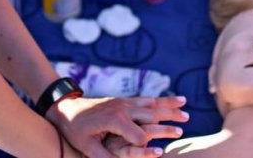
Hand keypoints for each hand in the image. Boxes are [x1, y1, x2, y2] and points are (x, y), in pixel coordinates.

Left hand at [50, 95, 187, 157]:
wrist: (65, 108)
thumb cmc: (75, 130)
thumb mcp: (87, 147)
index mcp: (115, 120)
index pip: (140, 136)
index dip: (148, 148)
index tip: (160, 154)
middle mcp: (122, 108)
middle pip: (151, 115)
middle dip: (169, 119)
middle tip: (186, 122)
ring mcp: (124, 102)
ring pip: (151, 104)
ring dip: (169, 105)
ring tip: (185, 106)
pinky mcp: (124, 101)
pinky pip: (146, 99)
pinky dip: (161, 100)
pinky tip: (173, 100)